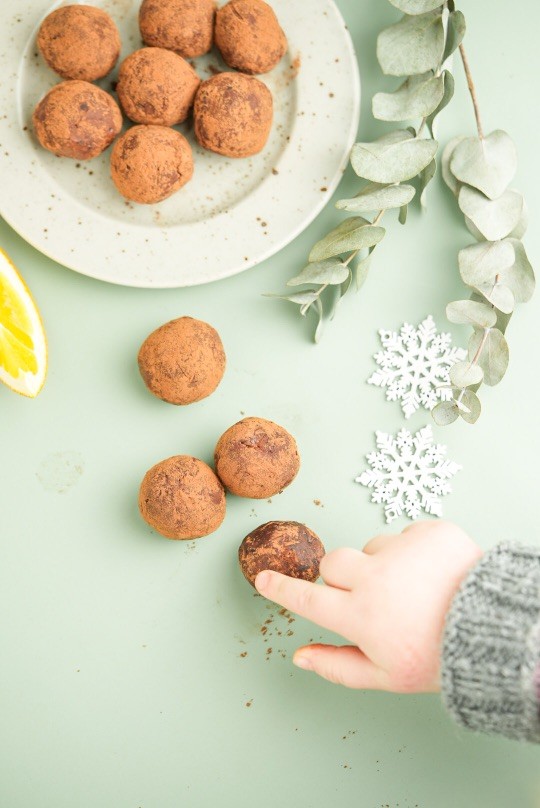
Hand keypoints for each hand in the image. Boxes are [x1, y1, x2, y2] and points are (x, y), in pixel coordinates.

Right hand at [255, 521, 482, 692]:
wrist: (493, 629)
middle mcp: (374, 578)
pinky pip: (407, 535)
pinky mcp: (430, 532)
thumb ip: (337, 665)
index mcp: (359, 616)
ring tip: (414, 590)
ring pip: (372, 547)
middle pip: (333, 563)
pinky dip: (414, 552)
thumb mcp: (386, 675)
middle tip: (367, 595)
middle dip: (341, 577)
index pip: (306, 599)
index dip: (281, 588)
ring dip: (383, 564)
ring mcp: (403, 550)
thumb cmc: (437, 658)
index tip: (262, 577)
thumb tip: (299, 656)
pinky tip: (433, 575)